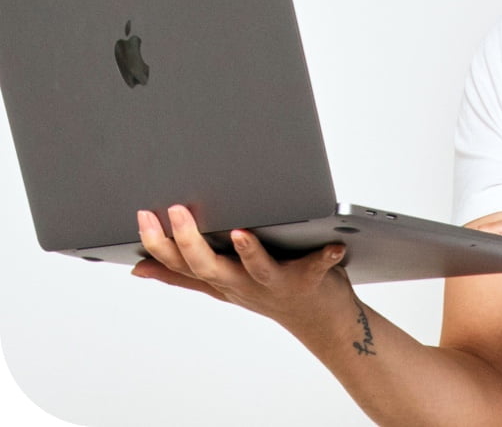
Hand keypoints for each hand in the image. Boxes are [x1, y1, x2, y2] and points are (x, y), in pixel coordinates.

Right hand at [132, 205, 354, 339]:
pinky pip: (317, 268)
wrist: (320, 319)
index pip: (180, 263)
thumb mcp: (222, 285)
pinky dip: (324, 257)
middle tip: (176, 211)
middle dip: (189, 241)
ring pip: (256, 270)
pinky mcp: (309, 280)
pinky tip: (333, 245)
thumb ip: (184, 275)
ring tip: (240, 232)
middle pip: (209, 267)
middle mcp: (242, 283)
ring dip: (248, 253)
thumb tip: (140, 267)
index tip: (143, 215)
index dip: (158, 243)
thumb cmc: (270, 291)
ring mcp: (275, 284)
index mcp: (221, 278)